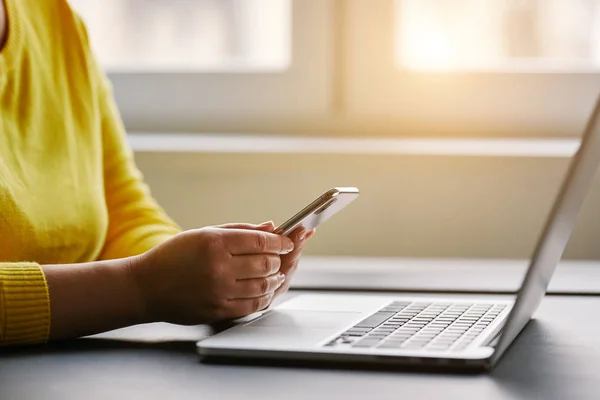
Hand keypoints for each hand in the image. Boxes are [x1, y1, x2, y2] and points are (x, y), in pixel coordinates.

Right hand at [130, 226, 293, 324]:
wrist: (146, 287)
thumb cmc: (175, 256)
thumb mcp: (204, 234)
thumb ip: (240, 230)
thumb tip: (271, 227)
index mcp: (215, 243)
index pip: (261, 242)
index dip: (280, 242)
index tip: (287, 242)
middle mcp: (218, 267)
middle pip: (265, 263)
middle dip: (278, 259)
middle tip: (279, 257)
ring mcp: (218, 291)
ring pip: (262, 285)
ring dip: (273, 279)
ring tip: (274, 274)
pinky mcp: (217, 311)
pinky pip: (252, 305)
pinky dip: (263, 297)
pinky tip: (263, 290)